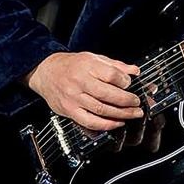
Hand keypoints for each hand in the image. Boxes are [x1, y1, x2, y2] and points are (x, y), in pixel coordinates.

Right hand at [24, 51, 145, 130]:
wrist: (46, 72)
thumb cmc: (71, 65)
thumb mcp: (94, 58)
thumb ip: (115, 65)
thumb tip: (134, 71)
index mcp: (87, 66)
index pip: (110, 75)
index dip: (125, 81)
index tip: (131, 84)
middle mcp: (79, 82)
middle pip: (107, 94)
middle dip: (127, 101)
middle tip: (137, 103)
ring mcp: (73, 98)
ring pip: (100, 109)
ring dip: (120, 114)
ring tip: (133, 114)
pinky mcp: (69, 110)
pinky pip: (89, 122)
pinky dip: (105, 125)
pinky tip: (116, 123)